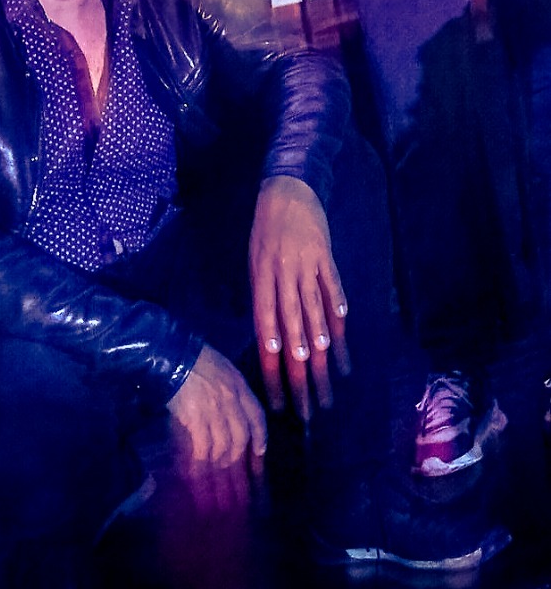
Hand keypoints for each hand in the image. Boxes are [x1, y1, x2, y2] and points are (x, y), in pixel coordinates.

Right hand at [167, 343, 266, 475]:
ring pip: (224, 444)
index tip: (260, 450)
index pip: (257, 416)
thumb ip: (231, 388)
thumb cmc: (196, 358)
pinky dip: (201, 456)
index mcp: (239, 384)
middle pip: (241, 435)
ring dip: (219, 458)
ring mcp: (214, 410)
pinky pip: (203, 445)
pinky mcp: (196, 418)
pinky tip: (198, 460)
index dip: (260, 436)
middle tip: (229, 462)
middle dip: (237, 453)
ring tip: (213, 463)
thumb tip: (233, 412)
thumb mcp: (222, 367)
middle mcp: (231, 400)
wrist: (173, 356)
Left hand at [249, 175, 347, 420]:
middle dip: (300, 375)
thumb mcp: (254, 262)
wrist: (286, 189)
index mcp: (259, 281)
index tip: (278, 401)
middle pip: (291, 334)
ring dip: (322, 354)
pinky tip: (343, 342)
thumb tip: (271, 341)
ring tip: (330, 384)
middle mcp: (281, 277)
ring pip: (314, 318)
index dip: (271, 369)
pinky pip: (332, 292)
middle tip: (310, 409)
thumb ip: (264, 299)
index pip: (265, 335)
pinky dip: (338, 316)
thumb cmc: (265, 230)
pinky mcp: (325, 258)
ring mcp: (305, 267)